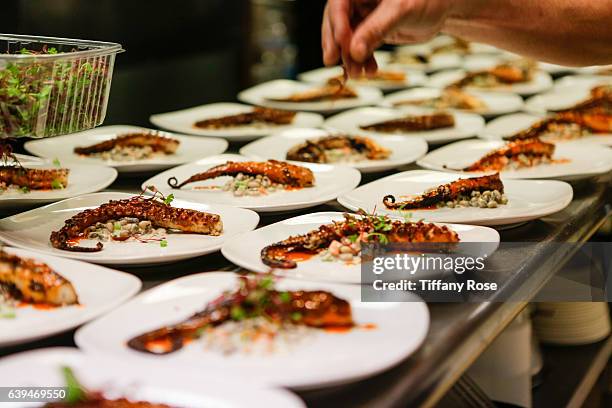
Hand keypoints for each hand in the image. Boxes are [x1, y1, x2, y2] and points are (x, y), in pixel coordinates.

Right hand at [322, 0, 452, 74]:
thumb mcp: (401, 11)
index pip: (339, 4)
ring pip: (348, 38)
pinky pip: (361, 47)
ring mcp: (364, 15)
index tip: (342, 45)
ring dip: (350, 57)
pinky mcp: (372, 30)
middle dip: (338, 44)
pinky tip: (369, 71)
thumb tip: (354, 52)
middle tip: (334, 63)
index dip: (336, 24)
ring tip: (356, 74)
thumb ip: (376, 29)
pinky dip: (363, 60)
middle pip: (337, 22)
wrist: (445, 8)